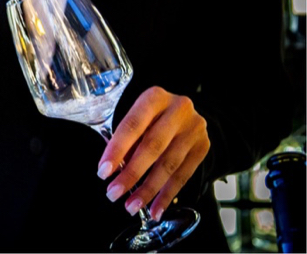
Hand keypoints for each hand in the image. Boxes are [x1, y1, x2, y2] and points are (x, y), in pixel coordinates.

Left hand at [97, 86, 209, 220]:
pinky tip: (155, 209)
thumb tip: (113, 167)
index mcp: (155, 97)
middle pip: (153, 146)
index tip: (103, 171)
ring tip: (131, 205)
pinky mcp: (203, 147)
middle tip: (114, 193)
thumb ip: (127, 136)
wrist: (186, 113)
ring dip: (148, 189)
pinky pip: (183, 176)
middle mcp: (178, 110)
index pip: (133, 124)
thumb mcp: (140, 115)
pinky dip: (167, 195)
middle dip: (131, 173)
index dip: (117, 149)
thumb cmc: (154, 115)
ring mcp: (193, 129)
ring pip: (169, 165)